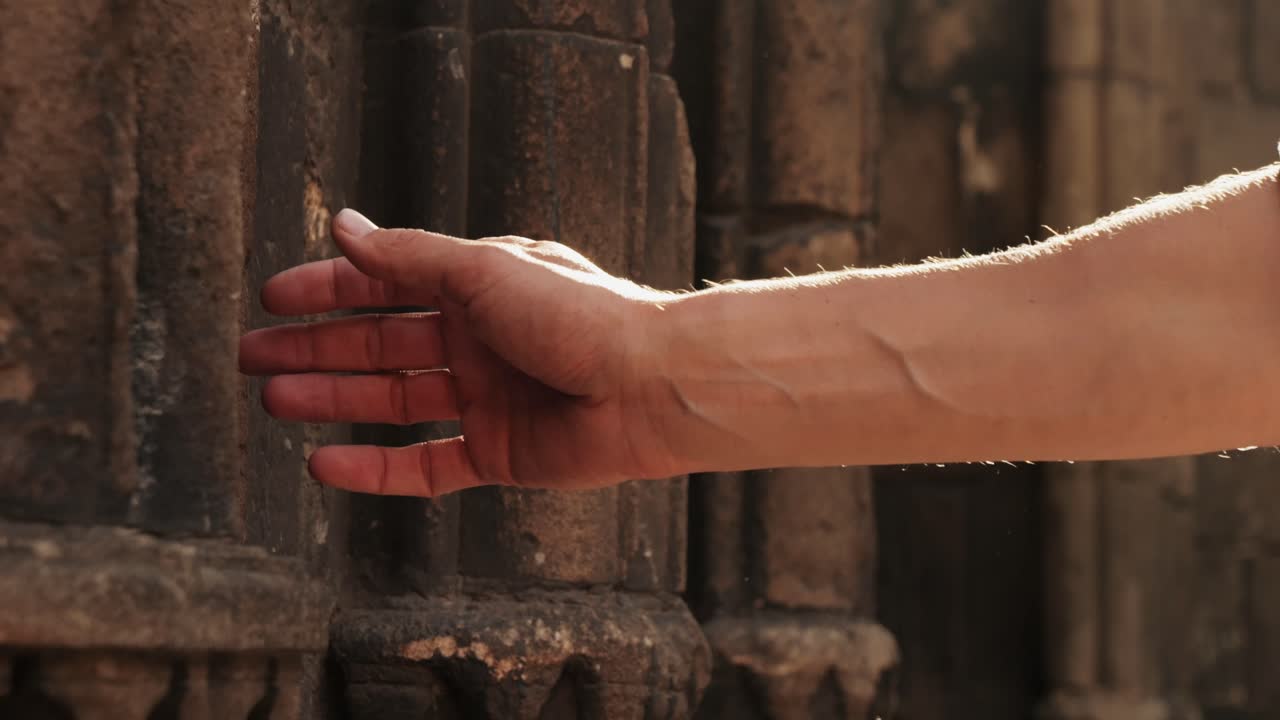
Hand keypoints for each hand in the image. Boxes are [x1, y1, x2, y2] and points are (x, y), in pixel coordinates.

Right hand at [239, 210, 679, 496]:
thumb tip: (346, 226)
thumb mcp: (485, 270)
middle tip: (254, 357)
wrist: (650, 387)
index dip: (328, 289)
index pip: (386, 284)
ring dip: (334, 399)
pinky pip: (426, 465)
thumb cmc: (581, 316)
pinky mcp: (499, 453)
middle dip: (315, 348)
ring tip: (273, 400)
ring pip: (394, 400)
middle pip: (379, 343)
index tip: (273, 298)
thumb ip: (410, 257)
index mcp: (478, 287)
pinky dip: (377, 468)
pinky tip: (326, 463)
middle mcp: (479, 341)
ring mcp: (487, 399)